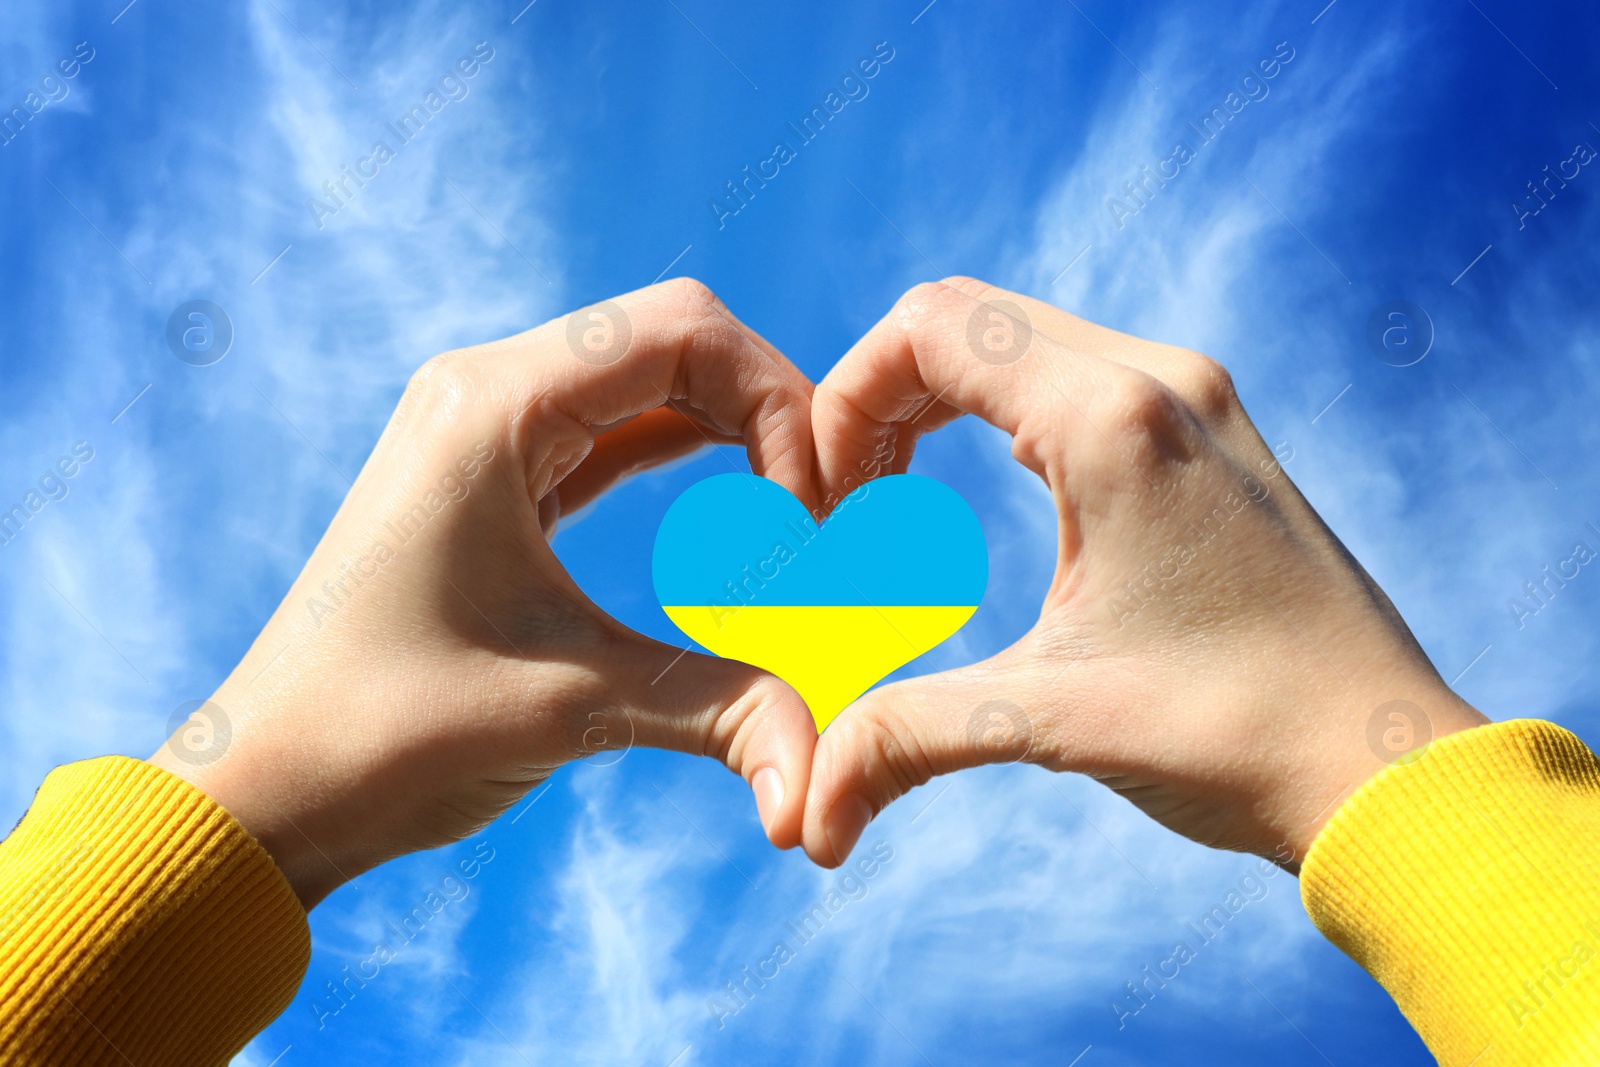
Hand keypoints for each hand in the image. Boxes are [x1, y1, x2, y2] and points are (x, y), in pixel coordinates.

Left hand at [150, 279, 819, 907]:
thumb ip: (718, 712)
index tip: (813, 526)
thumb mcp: (567, 709)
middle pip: (678, 336)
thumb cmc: (384, 735)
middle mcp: (489, 391)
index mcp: (494, 407)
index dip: (779, 410)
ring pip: (654, 380)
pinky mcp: (501, 477)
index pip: (684, 332)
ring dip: (737, 436)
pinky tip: (741, 520)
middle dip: (772, 415)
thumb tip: (824, 772)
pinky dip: (691, 462)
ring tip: (796, 522)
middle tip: (826, 521)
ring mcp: (491, 428)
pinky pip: (619, 432)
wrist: (268, 786)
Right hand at [801, 277, 1487, 868]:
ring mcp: (1197, 400)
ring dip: (941, 401)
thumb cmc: (1236, 734)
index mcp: (1114, 420)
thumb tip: (806, 818)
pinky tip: (990, 494)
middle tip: (853, 502)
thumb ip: (906, 736)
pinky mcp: (1214, 437)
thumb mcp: (1050, 721)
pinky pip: (1077, 377)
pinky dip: (1004, 414)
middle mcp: (1162, 379)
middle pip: (967, 315)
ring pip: (1023, 339)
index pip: (928, 329)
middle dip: (881, 397)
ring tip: (902, 499)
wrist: (1388, 769)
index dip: (844, 400)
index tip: (828, 502)